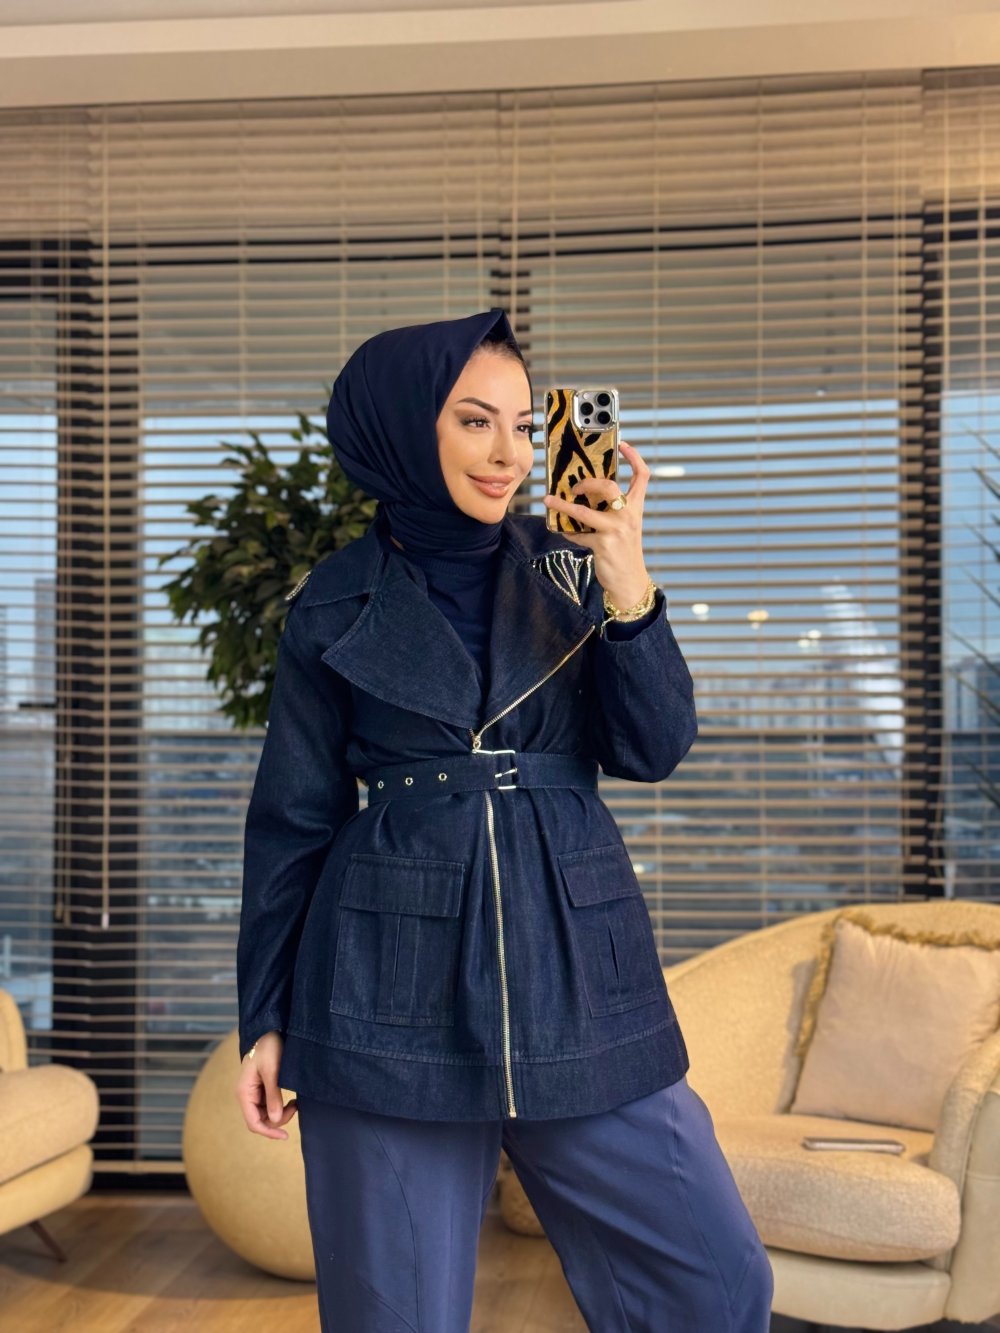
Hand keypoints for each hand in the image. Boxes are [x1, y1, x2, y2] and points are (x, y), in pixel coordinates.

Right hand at [235, 1030, 297, 1139]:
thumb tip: (276, 1120)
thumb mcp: (273, 1071)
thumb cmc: (268, 1047)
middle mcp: (247, 1095)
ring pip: (266, 1113)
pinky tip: (291, 1099)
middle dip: (278, 1120)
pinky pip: (270, 1104)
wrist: (269, 1030)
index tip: (285, 1136)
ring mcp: (254, 1092)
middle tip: (295, 1107)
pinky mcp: (262, 1088)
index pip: (253, 1122)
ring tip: (295, 1102)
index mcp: (244, 1093)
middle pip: (261, 1120)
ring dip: (280, 1112)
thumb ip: (273, 1096)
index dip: (268, 1132)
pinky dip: (280, 1105)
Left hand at [542, 439, 651, 608]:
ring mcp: (616, 530)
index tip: (624, 445)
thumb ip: (611, 511)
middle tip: (575, 487)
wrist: (630, 582)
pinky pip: (578, 534)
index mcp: (635, 509)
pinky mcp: (602, 545)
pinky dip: (568, 532)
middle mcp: (628, 516)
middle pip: (609, 487)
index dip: (634, 458)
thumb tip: (584, 497)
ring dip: (563, 506)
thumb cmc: (624, 553)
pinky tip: (563, 531)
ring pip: (584, 512)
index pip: (642, 476)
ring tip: (550, 501)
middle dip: (588, 482)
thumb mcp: (625, 528)